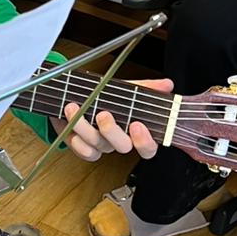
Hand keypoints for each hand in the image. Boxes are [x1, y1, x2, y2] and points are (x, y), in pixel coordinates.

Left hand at [51, 77, 172, 161]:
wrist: (71, 96)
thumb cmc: (101, 95)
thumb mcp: (124, 89)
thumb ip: (146, 88)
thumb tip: (166, 85)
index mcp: (132, 130)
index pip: (147, 147)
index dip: (145, 142)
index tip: (138, 126)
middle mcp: (117, 140)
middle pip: (122, 147)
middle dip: (112, 131)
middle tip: (103, 114)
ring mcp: (100, 144)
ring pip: (98, 146)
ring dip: (84, 126)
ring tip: (74, 107)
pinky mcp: (81, 145)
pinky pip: (82, 150)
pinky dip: (75, 136)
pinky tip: (69, 119)